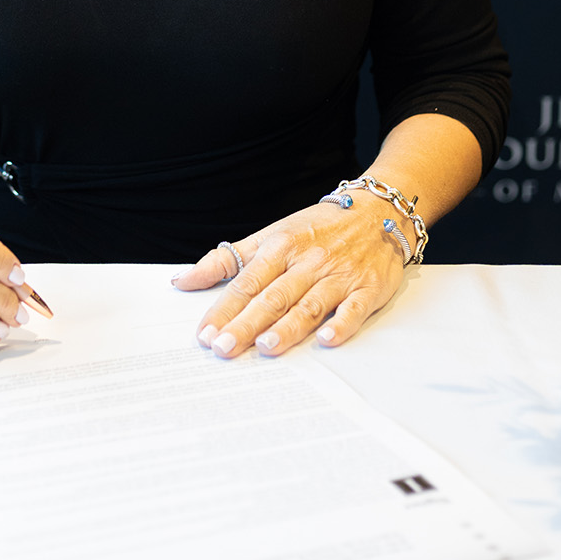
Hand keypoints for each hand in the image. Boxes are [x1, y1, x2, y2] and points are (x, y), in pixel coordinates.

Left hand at [172, 198, 409, 356]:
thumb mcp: (269, 234)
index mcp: (280, 246)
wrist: (376, 211)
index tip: (205, 333)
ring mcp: (339, 276)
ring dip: (288, 327)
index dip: (224, 309)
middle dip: (247, 323)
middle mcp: (307, 261)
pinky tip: (327, 339)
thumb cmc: (319, 227)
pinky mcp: (368, 288)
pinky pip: (354, 308)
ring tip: (266, 346)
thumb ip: (227, 259)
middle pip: (272, 297)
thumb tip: (184, 280)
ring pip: (309, 304)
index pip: (246, 282)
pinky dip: (341, 324)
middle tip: (224, 347)